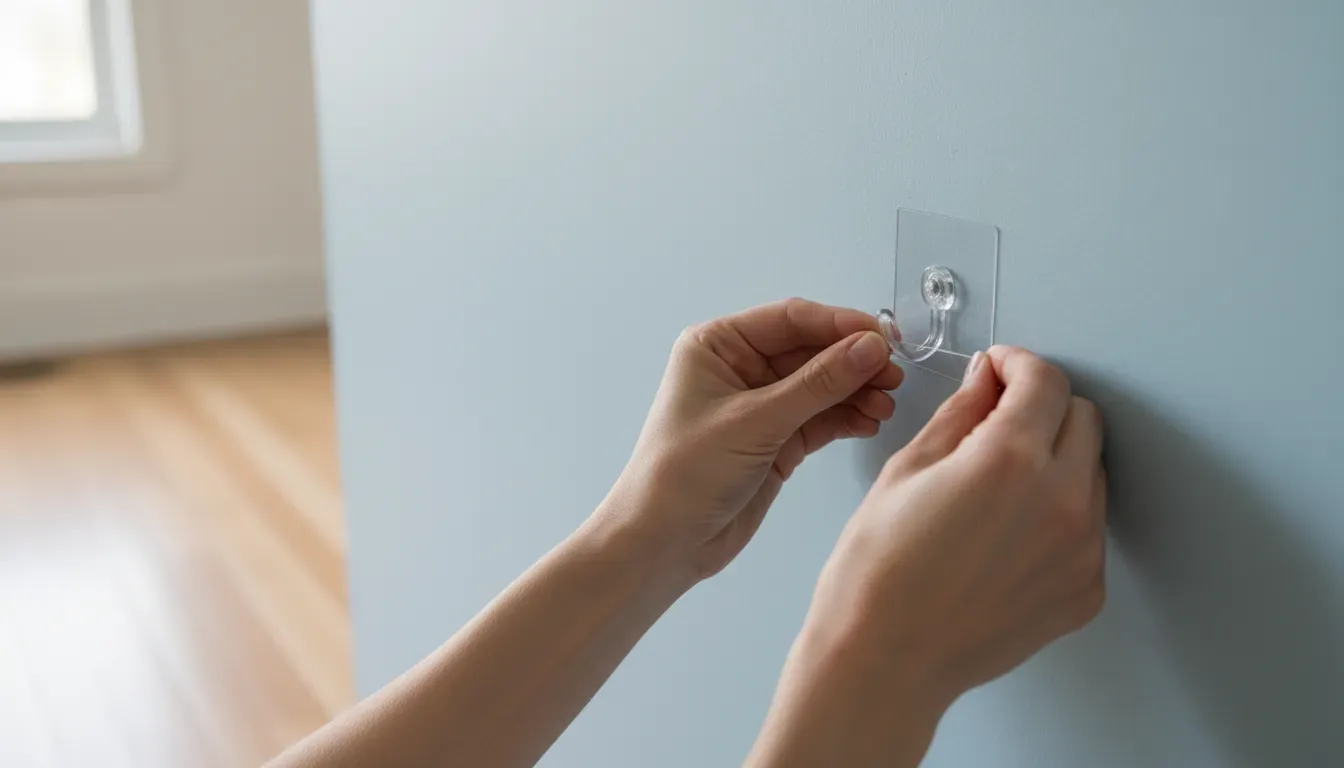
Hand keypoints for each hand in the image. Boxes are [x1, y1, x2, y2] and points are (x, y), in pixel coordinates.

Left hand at [601, 298, 904, 582]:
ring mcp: (760, 405)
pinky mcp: (775, 439)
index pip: (790, 320)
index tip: (882, 337)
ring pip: (821, 386)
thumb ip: (817, 384)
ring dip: (855, 392)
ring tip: (886, 404)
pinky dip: (846, 418)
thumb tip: (870, 347)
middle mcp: (739, 368)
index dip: (839, 325)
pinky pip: (820, 417)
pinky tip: (869, 420)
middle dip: (853, 362)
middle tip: (892, 375)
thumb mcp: (755, 421)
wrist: (663, 543)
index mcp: (718, 345)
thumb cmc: (684, 473)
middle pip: (810, 351)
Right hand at [747, 346, 1105, 767]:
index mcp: (1009, 460)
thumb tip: (985, 383)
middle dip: (1042, 407)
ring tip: (997, 484)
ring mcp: (1081, 551)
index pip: (1045, 380)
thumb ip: (958, 416)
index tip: (1001, 369)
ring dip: (1056, 459)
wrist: (884, 660)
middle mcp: (1059, 502)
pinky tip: (1007, 531)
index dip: (1018, 365)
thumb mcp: (904, 472)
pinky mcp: (1085, 590)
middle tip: (998, 419)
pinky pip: (1088, 528)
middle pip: (1082, 418)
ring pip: (1092, 472)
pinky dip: (1058, 514)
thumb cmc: (877, 574)